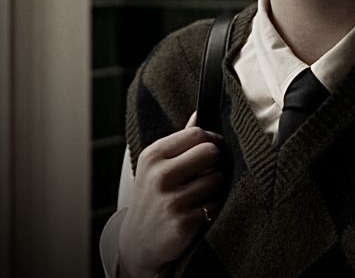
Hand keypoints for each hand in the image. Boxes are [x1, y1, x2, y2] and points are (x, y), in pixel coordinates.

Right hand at [118, 113, 223, 277]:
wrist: (137, 243)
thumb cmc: (153, 196)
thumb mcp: (158, 165)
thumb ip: (181, 140)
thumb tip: (199, 112)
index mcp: (153, 155)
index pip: (197, 133)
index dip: (211, 140)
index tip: (211, 149)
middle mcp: (159, 176)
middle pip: (210, 151)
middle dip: (214, 162)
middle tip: (204, 174)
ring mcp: (170, 201)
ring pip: (216, 179)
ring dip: (214, 188)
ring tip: (197, 196)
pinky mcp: (182, 224)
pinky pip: (215, 205)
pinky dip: (212, 209)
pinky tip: (196, 214)